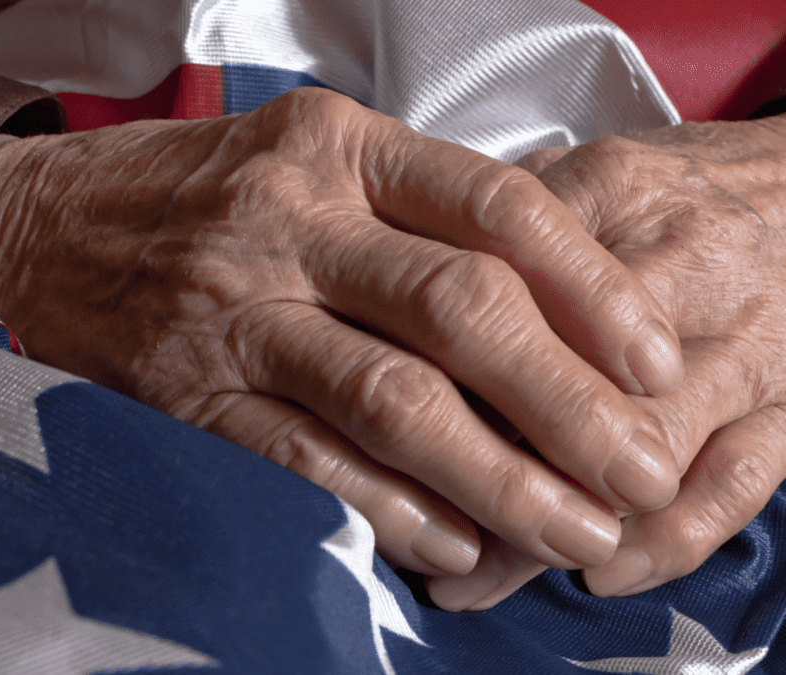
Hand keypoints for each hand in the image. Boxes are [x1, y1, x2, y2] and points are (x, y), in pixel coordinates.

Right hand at [0, 88, 682, 578]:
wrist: (37, 220)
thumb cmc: (187, 188)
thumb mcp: (307, 156)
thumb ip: (412, 211)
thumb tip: (539, 301)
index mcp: (337, 147)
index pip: (496, 205)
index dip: (590, 288)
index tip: (652, 360)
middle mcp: (290, 221)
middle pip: (459, 311)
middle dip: (567, 404)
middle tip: (637, 474)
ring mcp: (235, 308)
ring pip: (391, 400)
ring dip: (496, 477)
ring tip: (569, 532)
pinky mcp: (190, 390)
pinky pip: (307, 460)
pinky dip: (389, 510)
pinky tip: (451, 545)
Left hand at [433, 115, 785, 607]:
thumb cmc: (679, 188)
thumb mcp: (586, 168)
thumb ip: (501, 219)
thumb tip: (405, 280)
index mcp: (617, 194)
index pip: (507, 291)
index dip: (432, 370)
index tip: (370, 426)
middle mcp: (687, 268)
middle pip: (573, 386)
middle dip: (485, 470)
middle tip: (408, 529)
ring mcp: (748, 347)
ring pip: (642, 453)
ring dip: (555, 530)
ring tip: (475, 580)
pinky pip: (737, 487)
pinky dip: (666, 545)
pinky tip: (598, 574)